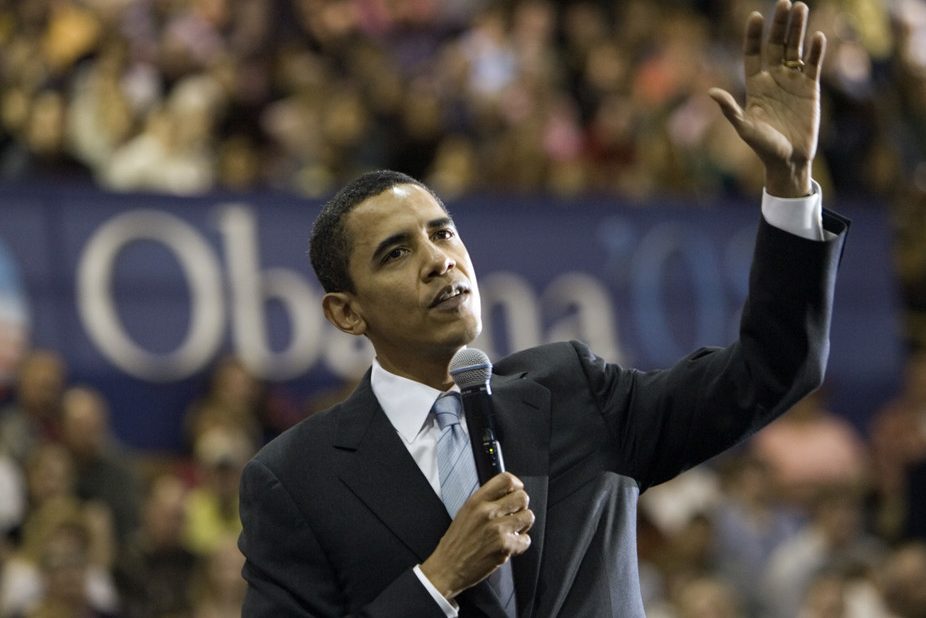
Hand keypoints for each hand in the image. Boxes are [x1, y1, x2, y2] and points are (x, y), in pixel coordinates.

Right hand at [420, 472, 533, 599]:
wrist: (447, 568)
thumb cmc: (456, 542)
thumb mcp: (465, 512)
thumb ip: (485, 502)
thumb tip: (507, 494)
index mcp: (476, 501)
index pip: (505, 479)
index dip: (516, 485)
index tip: (515, 492)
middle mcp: (487, 512)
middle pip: (522, 497)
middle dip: (521, 507)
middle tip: (514, 515)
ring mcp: (497, 529)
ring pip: (528, 516)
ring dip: (523, 525)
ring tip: (512, 531)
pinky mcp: (504, 547)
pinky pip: (526, 540)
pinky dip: (520, 544)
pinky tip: (509, 546)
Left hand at [709, 0, 825, 196]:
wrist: (789, 160)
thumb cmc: (763, 147)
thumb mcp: (745, 128)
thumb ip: (731, 109)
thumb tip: (711, 92)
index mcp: (755, 85)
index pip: (754, 54)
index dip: (754, 36)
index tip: (756, 16)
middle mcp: (774, 78)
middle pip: (776, 45)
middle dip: (780, 25)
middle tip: (785, 3)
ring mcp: (793, 81)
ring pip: (795, 49)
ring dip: (798, 30)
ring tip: (801, 8)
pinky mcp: (810, 88)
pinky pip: (813, 65)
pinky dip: (816, 51)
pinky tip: (818, 37)